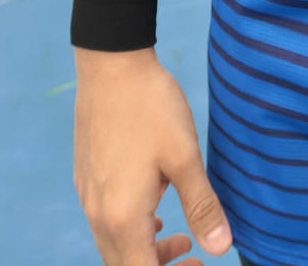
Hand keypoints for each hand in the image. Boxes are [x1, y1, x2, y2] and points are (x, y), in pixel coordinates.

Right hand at [74, 48, 231, 265]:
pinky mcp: (85, 178)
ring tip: (179, 234)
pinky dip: (130, 230)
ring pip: (113, 246)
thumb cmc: (150, 106)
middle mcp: (98, 215)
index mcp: (122, 217)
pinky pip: (105, 222)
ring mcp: (87, 196)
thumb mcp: (184, 156)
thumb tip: (222, 247)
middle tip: (193, 255)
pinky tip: (154, 208)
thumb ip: (202, 205)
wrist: (111, 62)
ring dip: (145, 251)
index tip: (198, 263)